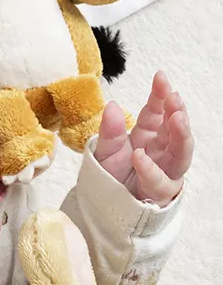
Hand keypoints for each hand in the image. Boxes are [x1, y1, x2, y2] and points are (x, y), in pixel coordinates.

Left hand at [94, 71, 192, 205]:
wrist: (104, 206)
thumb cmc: (110, 176)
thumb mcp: (104, 150)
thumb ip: (109, 131)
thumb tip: (111, 104)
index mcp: (147, 135)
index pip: (156, 112)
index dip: (160, 95)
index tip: (160, 77)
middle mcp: (160, 150)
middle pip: (174, 129)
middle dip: (177, 112)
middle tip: (174, 98)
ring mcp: (165, 170)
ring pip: (181, 152)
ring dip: (181, 135)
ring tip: (176, 118)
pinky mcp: (161, 191)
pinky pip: (161, 180)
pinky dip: (150, 169)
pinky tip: (140, 157)